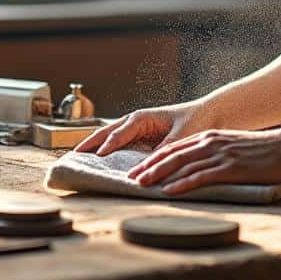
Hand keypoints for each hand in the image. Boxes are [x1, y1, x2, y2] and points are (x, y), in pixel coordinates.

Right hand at [73, 100, 214, 156]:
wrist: (207, 114)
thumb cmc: (195, 121)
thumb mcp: (181, 136)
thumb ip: (165, 149)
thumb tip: (149, 165)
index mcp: (142, 118)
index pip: (120, 132)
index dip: (109, 144)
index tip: (98, 156)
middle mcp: (135, 121)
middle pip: (106, 132)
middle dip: (90, 142)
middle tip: (73, 155)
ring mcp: (135, 129)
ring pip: (108, 136)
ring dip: (93, 146)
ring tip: (77, 157)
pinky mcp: (138, 137)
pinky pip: (117, 143)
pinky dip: (105, 150)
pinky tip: (97, 161)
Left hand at [125, 126, 280, 195]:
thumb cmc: (271, 151)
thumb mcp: (239, 149)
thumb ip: (221, 155)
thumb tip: (208, 170)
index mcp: (212, 137)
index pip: (175, 147)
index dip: (154, 159)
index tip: (138, 170)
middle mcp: (212, 142)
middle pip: (172, 154)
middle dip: (148, 167)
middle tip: (130, 179)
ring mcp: (221, 154)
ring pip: (181, 164)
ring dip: (158, 175)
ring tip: (140, 185)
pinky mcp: (232, 167)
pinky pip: (201, 176)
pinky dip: (181, 184)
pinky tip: (168, 191)